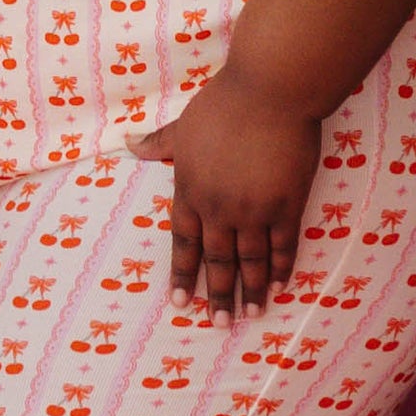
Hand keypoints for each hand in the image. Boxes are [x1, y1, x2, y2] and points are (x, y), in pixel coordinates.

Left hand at [138, 59, 322, 316]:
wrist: (270, 92)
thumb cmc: (224, 103)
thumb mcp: (183, 126)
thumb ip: (160, 144)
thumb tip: (128, 145)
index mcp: (190, 191)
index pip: (183, 243)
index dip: (183, 275)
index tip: (180, 303)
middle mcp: (219, 208)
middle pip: (218, 261)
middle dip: (217, 295)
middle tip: (219, 324)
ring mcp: (254, 210)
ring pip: (251, 261)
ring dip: (251, 291)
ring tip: (250, 315)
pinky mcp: (286, 204)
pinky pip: (283, 245)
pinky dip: (282, 267)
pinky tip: (280, 285)